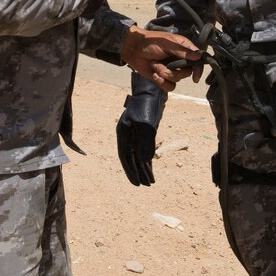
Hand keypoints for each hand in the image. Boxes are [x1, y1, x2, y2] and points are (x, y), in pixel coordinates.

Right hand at [117, 71, 166, 185]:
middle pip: (132, 158)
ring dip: (144, 167)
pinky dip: (148, 157)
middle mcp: (128, 135)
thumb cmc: (146, 105)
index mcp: (123, 134)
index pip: (126, 157)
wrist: (152, 89)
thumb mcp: (146, 125)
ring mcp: (136, 132)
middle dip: (139, 172)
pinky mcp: (145, 129)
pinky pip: (145, 147)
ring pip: (139, 154)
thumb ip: (145, 144)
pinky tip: (151, 165)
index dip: (131, 172)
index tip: (137, 184)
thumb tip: (145, 161)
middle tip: (146, 185)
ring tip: (151, 180)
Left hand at [121, 27, 202, 91]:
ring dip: (165, 75)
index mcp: (183, 48)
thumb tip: (198, 56)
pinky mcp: (163, 77)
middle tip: (162, 66)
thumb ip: (182, 51)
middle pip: (186, 73)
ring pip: (177, 80)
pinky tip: (154, 75)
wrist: (133, 49)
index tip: (195, 77)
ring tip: (155, 66)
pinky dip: (161, 82)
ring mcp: (171, 69)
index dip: (198, 69)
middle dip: (174, 72)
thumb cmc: (150, 42)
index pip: (197, 60)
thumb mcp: (167, 44)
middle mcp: (179, 59)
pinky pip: (169, 86)